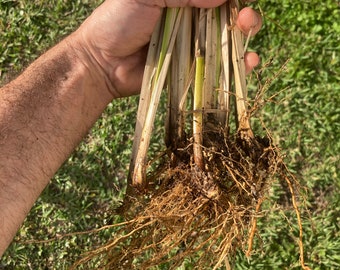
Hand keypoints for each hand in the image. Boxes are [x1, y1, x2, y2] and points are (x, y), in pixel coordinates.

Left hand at [74, 0, 261, 97]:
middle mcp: (191, 17)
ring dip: (246, 33)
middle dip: (243, 12)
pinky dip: (238, 63)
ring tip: (248, 30)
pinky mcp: (192, 67)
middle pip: (228, 12)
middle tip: (245, 16)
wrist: (103, 63)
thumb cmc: (118, 22)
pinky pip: (220, 65)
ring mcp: (193, 43)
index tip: (239, 0)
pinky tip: (249, 61)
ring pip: (229, 37)